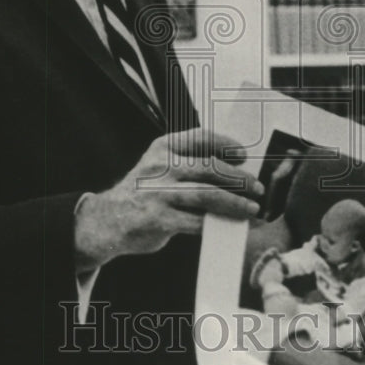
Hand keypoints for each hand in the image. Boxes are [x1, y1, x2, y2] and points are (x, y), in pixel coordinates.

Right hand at [74, 129, 262, 270]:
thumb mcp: (159, 167)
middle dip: (239, 178)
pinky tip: (231, 226)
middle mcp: (160, 166)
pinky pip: (196, 221)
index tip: (243, 155)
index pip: (200, 137)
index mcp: (163, 148)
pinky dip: (218, 224)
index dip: (226, 144)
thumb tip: (234, 171)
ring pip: (207, 195)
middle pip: (209, 168)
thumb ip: (188, 165)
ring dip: (235, 203)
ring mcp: (158, 193)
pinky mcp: (158, 219)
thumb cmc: (143, 193)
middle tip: (258, 188)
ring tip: (252, 208)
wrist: (106, 220)